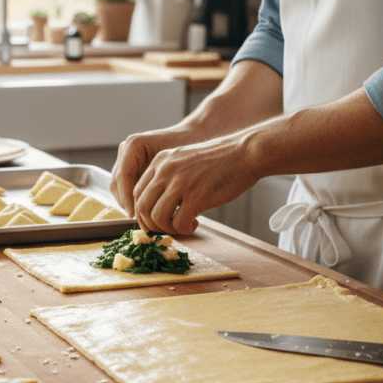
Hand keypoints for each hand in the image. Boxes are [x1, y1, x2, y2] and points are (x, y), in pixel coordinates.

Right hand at [110, 127, 196, 216]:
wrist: (193, 138)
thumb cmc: (187, 149)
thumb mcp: (176, 164)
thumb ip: (162, 180)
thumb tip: (153, 206)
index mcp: (134, 145)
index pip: (123, 175)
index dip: (126, 197)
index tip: (135, 213)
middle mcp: (126, 150)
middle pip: (117, 182)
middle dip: (126, 203)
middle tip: (139, 220)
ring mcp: (126, 159)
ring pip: (118, 187)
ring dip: (128, 203)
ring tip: (143, 218)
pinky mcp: (131, 168)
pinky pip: (126, 187)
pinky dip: (132, 200)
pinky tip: (146, 212)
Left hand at [130, 134, 258, 235]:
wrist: (245, 153)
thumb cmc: (219, 162)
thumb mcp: (185, 161)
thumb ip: (169, 178)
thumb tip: (157, 207)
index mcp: (160, 161)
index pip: (136, 192)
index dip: (141, 213)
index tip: (152, 222)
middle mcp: (166, 170)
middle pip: (142, 206)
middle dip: (151, 224)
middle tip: (165, 229)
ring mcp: (180, 182)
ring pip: (157, 217)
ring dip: (167, 229)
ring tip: (181, 226)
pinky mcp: (196, 195)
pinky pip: (178, 223)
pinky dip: (184, 230)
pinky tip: (194, 224)